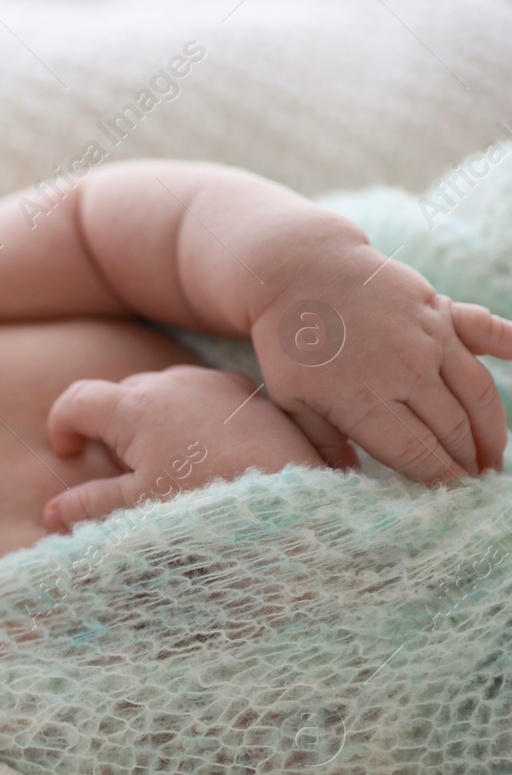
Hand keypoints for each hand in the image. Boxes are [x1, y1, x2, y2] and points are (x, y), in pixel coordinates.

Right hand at [42, 365, 324, 531]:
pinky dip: (194, 421)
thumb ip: (89, 507)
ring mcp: (216, 384)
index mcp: (135, 406)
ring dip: (154, 422)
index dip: (62, 425)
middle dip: (110, 426)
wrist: (296, 505)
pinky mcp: (251, 395)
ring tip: (168, 466)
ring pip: (166, 393)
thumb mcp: (139, 512)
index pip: (77, 400)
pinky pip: (206, 399)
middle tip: (120, 471)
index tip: (68, 454)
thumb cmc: (208, 506)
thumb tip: (51, 512)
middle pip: (122, 393)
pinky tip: (211, 458)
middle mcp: (173, 382)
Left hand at [251, 239, 511, 485]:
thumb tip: (349, 480)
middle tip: (475, 484)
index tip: (450, 496)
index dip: (438, 478)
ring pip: (477, 394)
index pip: (416, 453)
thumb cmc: (290, 342)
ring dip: (490, 430)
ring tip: (492, 457)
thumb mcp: (291, 399)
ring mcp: (428, 339)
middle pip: (451, 429)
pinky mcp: (441, 312)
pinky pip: (487, 333)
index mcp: (364, 400)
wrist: (301, 271)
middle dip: (467, 462)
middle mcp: (405, 372)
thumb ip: (324, 441)